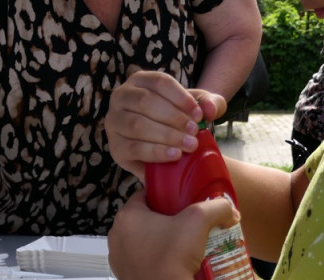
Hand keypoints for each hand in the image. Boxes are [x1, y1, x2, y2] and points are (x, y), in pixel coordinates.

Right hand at [105, 71, 222, 181]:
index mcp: (140, 80)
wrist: (165, 145)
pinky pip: (134, 148)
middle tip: (195, 132)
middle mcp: (121, 97)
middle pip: (146, 102)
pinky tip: (174, 155)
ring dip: (166, 136)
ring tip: (189, 145)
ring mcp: (114, 122)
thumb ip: (209, 103)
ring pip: (138, 125)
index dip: (181, 97)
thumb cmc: (178, 120)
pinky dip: (156, 152)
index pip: (159, 82)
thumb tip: (210, 109)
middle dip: (174, 118)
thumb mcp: (196, 108)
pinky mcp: (115, 147)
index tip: (199, 115)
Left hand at [107, 189, 237, 279]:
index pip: (142, 197)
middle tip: (183, 228)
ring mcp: (117, 265)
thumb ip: (217, 207)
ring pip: (138, 248)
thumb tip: (231, 210)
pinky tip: (171, 274)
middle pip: (140, 224)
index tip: (178, 204)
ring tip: (178, 253)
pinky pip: (140, 271)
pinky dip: (152, 270)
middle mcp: (115, 239)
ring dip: (154, 247)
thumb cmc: (176, 254)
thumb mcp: (201, 220)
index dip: (161, 197)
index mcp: (127, 217)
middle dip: (159, 224)